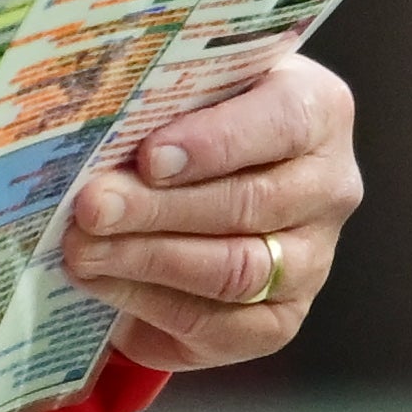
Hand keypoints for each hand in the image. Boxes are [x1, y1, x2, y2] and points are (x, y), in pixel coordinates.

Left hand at [58, 53, 361, 372]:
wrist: (193, 181)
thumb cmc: (185, 118)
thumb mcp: (182, 86)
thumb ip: (158, 93)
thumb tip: (90, 116)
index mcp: (316, 109)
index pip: (281, 123)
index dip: (215, 143)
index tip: (149, 157)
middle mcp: (327, 186)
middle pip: (250, 204)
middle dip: (159, 208)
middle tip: (92, 206)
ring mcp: (310, 260)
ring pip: (235, 270)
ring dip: (147, 260)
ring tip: (83, 248)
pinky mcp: (279, 319)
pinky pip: (220, 326)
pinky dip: (151, 306)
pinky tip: (101, 283)